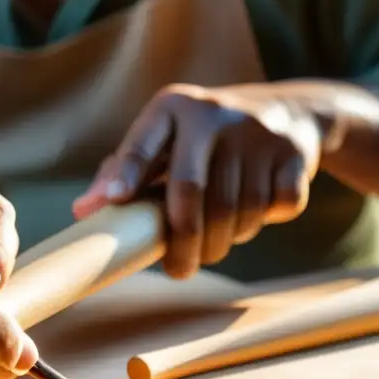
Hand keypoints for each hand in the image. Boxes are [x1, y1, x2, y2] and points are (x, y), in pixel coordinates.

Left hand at [73, 83, 328, 278]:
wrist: (288, 109)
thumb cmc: (204, 137)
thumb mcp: (165, 139)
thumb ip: (125, 171)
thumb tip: (83, 212)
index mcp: (173, 108)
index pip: (143, 145)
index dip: (127, 175)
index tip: (115, 202)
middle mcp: (213, 114)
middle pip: (191, 192)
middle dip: (184, 242)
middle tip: (179, 270)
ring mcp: (258, 131)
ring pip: (237, 209)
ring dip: (225, 240)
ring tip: (216, 244)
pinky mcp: (295, 152)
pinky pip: (277, 206)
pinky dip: (265, 222)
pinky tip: (253, 218)